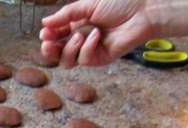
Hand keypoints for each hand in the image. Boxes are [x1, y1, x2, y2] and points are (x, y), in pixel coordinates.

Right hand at [40, 0, 155, 67]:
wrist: (143, 11)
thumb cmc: (120, 4)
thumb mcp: (87, 5)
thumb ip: (66, 15)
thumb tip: (44, 23)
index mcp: (76, 25)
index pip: (55, 36)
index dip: (48, 36)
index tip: (45, 33)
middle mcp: (81, 40)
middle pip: (57, 53)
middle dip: (49, 50)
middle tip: (47, 44)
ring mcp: (90, 51)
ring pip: (67, 61)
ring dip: (68, 49)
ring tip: (78, 35)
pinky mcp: (100, 59)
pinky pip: (85, 59)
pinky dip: (87, 47)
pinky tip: (96, 36)